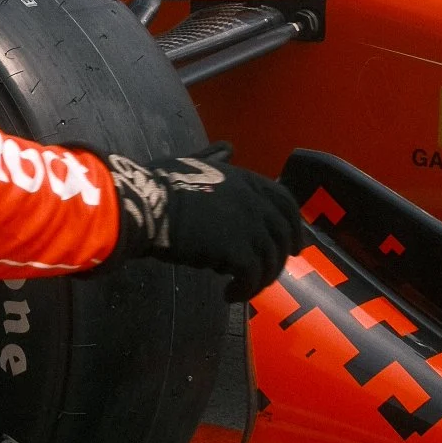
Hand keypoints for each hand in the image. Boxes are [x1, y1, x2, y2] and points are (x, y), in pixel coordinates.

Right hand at [106, 150, 303, 300]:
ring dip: (259, 280)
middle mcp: (254, 201)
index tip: (294, 247)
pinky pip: (251, 276)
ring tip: (241, 289)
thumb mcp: (192, 163)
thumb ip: (213, 158)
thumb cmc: (160, 183)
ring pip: (269, 260)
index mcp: (245, 179)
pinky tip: (228, 295)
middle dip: (280, 259)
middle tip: (269, 276)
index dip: (294, 227)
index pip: (286, 202)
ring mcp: (248, 225)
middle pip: (283, 235)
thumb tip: (228, 147)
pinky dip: (244, 290)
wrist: (147, 205)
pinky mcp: (236, 249)